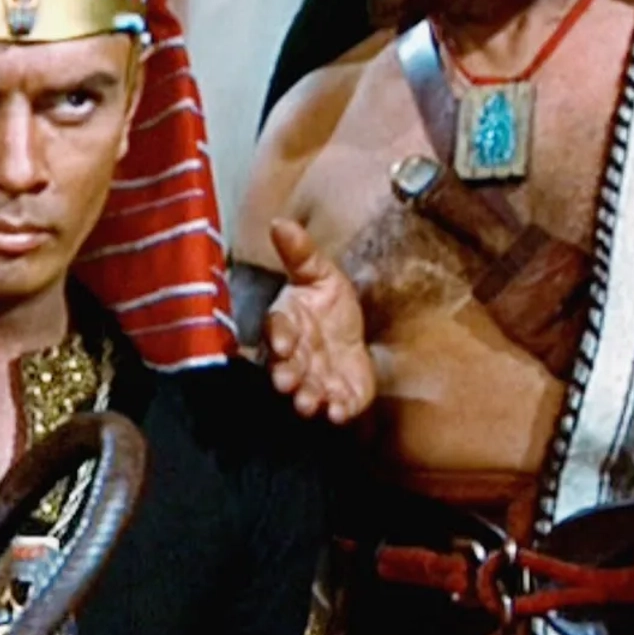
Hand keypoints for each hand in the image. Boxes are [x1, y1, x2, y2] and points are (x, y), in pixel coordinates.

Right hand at [264, 219, 374, 423]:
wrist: (356, 332)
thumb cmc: (328, 302)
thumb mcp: (320, 272)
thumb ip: (300, 252)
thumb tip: (279, 221)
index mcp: (288, 323)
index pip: (277, 329)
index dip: (279, 336)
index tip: (282, 343)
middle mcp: (297, 355)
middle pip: (287, 366)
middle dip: (287, 375)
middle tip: (286, 383)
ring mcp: (317, 378)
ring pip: (307, 390)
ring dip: (307, 397)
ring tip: (309, 403)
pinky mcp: (340, 396)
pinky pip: (336, 406)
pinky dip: (336, 411)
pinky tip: (338, 413)